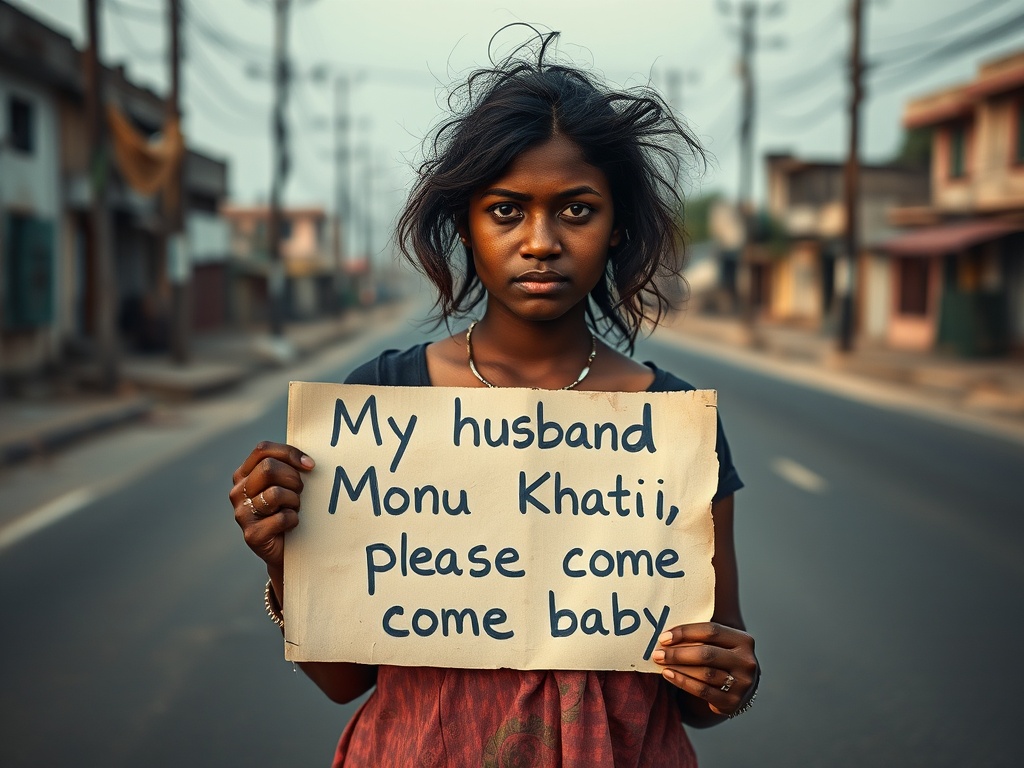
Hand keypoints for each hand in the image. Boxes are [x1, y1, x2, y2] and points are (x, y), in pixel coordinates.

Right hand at [230, 441, 314, 571]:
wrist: (287, 549)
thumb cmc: (289, 509)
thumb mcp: (287, 483)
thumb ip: (288, 466)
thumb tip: (308, 462)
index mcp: (244, 474)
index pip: (262, 450)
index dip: (289, 453)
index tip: (310, 465)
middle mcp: (238, 492)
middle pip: (268, 468)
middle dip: (293, 479)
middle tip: (300, 492)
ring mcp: (242, 514)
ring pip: (276, 493)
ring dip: (294, 501)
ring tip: (294, 508)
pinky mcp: (252, 535)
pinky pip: (282, 518)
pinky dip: (294, 519)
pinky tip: (291, 524)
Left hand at [652, 621, 757, 716]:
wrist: (739, 686)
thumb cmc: (722, 658)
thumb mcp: (720, 643)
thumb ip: (700, 636)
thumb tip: (666, 635)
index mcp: (744, 640)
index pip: (711, 631)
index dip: (685, 632)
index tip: (664, 637)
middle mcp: (746, 662)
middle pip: (707, 654)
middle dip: (678, 653)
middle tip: (657, 653)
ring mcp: (742, 684)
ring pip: (704, 673)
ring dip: (678, 668)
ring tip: (661, 664)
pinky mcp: (732, 702)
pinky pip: (703, 691)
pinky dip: (683, 682)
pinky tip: (669, 675)